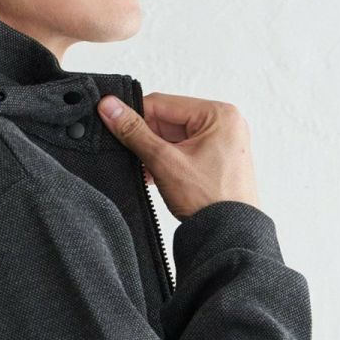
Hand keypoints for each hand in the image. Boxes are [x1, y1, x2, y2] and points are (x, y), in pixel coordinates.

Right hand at [97, 91, 261, 220]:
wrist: (229, 235)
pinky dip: (166, 162)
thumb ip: (134, 132)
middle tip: (131, 155)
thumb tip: (110, 108)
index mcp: (219, 114)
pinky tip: (155, 176)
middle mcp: (224, 124)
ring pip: (174, 138)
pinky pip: (183, 151)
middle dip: (146, 139)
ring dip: (155, 153)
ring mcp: (222, 143)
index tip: (111, 121)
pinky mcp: (217, 160)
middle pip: (168, 120)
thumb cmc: (212, 200)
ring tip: (147, 171)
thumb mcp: (165, 162)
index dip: (134, 114)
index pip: (163, 103)